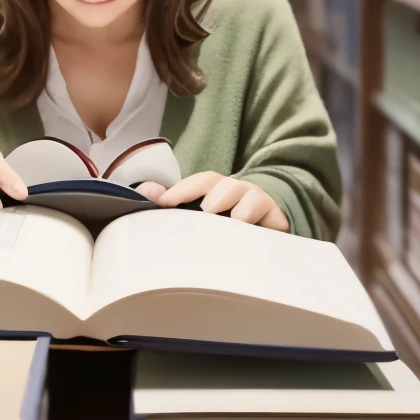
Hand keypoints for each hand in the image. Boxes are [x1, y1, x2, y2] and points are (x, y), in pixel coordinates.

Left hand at [147, 171, 289, 228]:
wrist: (268, 223)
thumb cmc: (227, 218)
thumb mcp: (202, 208)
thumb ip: (175, 199)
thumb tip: (144, 190)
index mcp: (215, 186)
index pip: (200, 181)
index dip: (183, 189)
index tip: (164, 201)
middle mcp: (236, 189)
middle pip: (224, 186)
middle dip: (215, 195)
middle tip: (206, 210)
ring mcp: (256, 201)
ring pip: (248, 199)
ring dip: (238, 211)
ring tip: (231, 223)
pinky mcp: (275, 217)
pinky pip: (269, 218)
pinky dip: (259, 226)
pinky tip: (249, 238)